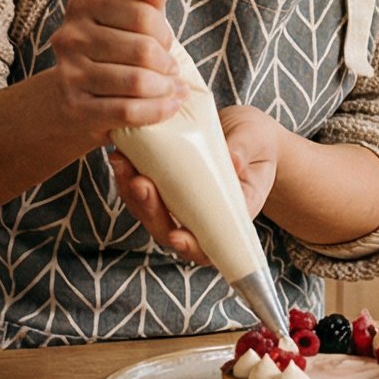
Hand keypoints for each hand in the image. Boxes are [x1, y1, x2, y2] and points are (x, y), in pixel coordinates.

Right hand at [40, 0, 186, 137]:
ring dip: (166, 89)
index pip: (143, 14)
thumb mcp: (126, 21)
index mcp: (83, 5)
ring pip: (138, 82)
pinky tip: (170, 106)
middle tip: (171, 70)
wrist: (68, 99)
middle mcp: (70, 36)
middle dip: (168, 63)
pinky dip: (157, 110)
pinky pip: (128, 110)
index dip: (164, 32)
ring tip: (173, 88)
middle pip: (143, 50)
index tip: (165, 43)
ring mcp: (70, 73)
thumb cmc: (106, 53)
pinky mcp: (76, 108)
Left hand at [109, 104, 285, 266]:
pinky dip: (128, 176)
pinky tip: (120, 156)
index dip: (190, 246)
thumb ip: (245, 150)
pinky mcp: (165, 186)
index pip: (210, 244)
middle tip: (139, 184)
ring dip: (132, 193)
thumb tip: (234, 161)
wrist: (244, 132)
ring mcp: (181, 203)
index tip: (176, 236)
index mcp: (232, 214)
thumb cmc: (257, 141)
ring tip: (122, 164)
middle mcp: (202, 216)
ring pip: (150, 212)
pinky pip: (143, 190)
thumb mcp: (257, 140)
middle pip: (170, 230)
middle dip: (150, 211)